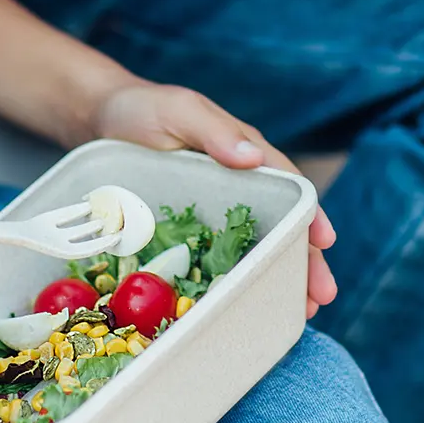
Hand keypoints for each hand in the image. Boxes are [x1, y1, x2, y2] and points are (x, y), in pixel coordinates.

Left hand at [92, 82, 338, 317]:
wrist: (98, 121)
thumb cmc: (143, 109)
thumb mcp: (178, 112)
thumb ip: (214, 131)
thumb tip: (254, 157)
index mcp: (245, 154)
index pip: (288, 187)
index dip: (309, 214)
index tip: (325, 242)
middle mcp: (239, 186)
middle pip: (281, 225)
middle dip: (305, 261)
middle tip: (321, 298)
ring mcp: (215, 212)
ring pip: (255, 247)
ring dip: (279, 278)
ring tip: (300, 313)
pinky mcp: (188, 231)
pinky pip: (217, 259)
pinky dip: (236, 282)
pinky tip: (245, 306)